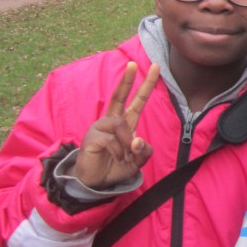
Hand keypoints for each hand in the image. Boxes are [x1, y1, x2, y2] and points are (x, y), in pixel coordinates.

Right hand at [72, 62, 160, 189]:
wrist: (95, 182)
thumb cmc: (115, 167)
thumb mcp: (137, 162)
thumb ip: (144, 151)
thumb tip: (137, 140)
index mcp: (125, 124)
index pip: (137, 101)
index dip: (146, 85)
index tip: (156, 68)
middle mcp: (112, 122)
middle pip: (119, 96)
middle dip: (127, 80)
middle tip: (133, 63)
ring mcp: (100, 127)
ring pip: (121, 125)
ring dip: (127, 142)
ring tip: (123, 156)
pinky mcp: (91, 137)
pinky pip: (112, 140)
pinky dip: (118, 151)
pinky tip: (116, 158)